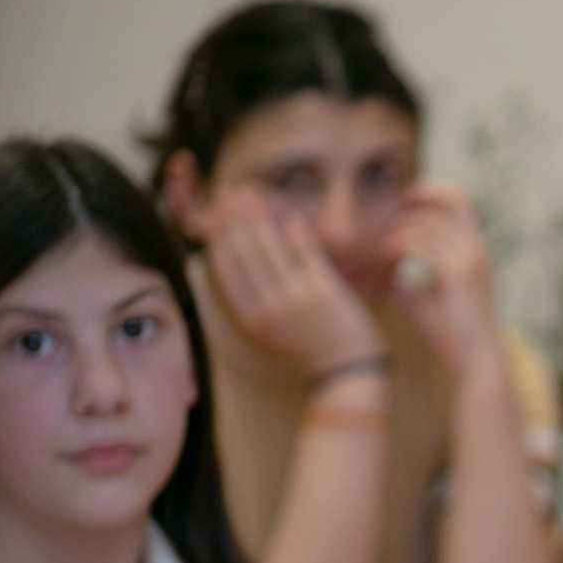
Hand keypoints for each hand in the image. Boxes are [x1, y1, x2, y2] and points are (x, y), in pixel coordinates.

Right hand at [201, 187, 383, 379]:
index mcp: (249, 319)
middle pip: (243, 251)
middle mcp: (267, 308)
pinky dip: (296, 231)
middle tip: (231, 192)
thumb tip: (230, 259)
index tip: (215, 212)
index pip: (224, 269)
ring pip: (269, 246)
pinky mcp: (324, 290)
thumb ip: (249, 299)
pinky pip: (304, 251)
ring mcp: (295, 298)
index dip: (218, 236)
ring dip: (259, 214)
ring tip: (254, 194)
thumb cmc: (307, 347)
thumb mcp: (267, 331)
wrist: (347, 370)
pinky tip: (291, 217)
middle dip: (234, 216)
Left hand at [381, 181, 501, 378]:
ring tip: (381, 247)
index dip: (429, 194)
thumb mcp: (431, 304)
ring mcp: (469, 258)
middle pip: (452, 195)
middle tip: (390, 218)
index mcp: (475, 250)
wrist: (478, 360)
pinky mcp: (456, 274)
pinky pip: (421, 243)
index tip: (401, 211)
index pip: (459, 199)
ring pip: (428, 220)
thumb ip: (413, 288)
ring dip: (398, 228)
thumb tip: (391, 286)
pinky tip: (387, 258)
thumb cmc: (455, 336)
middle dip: (418, 197)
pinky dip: (399, 246)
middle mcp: (476, 247)